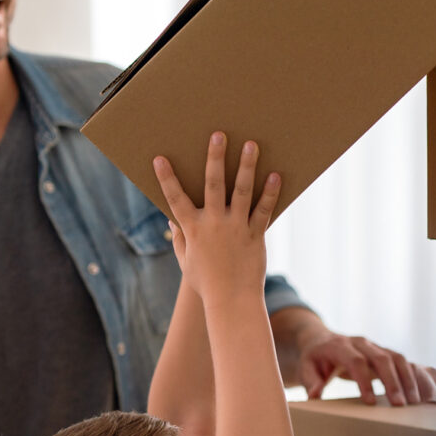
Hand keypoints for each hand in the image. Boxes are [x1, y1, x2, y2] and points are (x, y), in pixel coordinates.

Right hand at [152, 132, 279, 304]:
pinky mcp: (256, 235)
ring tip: (251, 144)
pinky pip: (264, 209)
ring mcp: (236, 228)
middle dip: (214, 158)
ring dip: (247, 166)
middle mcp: (214, 224)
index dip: (166, 178)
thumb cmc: (207, 282)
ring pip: (242, 191)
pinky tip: (275, 174)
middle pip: (213, 185)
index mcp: (192, 229)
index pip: (175, 199)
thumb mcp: (186, 260)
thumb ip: (178, 237)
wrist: (232, 301)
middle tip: (218, 134)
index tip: (159, 158)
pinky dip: (270, 192)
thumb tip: (170, 218)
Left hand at [296, 333, 435, 406]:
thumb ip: (310, 381)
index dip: (365, 381)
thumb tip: (315, 395)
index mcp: (339, 346)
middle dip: (393, 382)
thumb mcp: (306, 368)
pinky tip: (418, 394)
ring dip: (407, 379)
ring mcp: (375, 346)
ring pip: (397, 358)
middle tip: (400, 405)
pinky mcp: (384, 352)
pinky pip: (403, 362)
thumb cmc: (314, 359)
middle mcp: (360, 343)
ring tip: (414, 402)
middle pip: (382, 358)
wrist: (323, 340)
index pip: (356, 361)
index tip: (371, 402)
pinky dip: (412, 377)